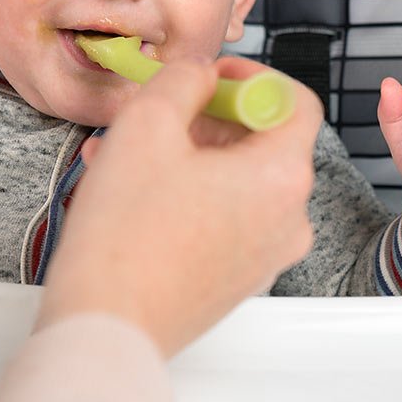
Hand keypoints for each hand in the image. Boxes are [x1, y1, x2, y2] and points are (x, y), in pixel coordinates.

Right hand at [38, 57, 322, 356]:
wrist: (106, 326)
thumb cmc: (126, 234)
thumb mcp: (146, 126)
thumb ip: (182, 81)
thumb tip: (199, 76)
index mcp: (281, 176)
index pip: (295, 101)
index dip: (251, 77)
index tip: (208, 77)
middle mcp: (288, 219)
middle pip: (262, 142)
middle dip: (205, 118)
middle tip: (157, 113)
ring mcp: (264, 254)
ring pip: (234, 180)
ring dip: (185, 155)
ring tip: (123, 152)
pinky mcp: (236, 279)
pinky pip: (222, 216)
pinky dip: (185, 193)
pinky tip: (131, 188)